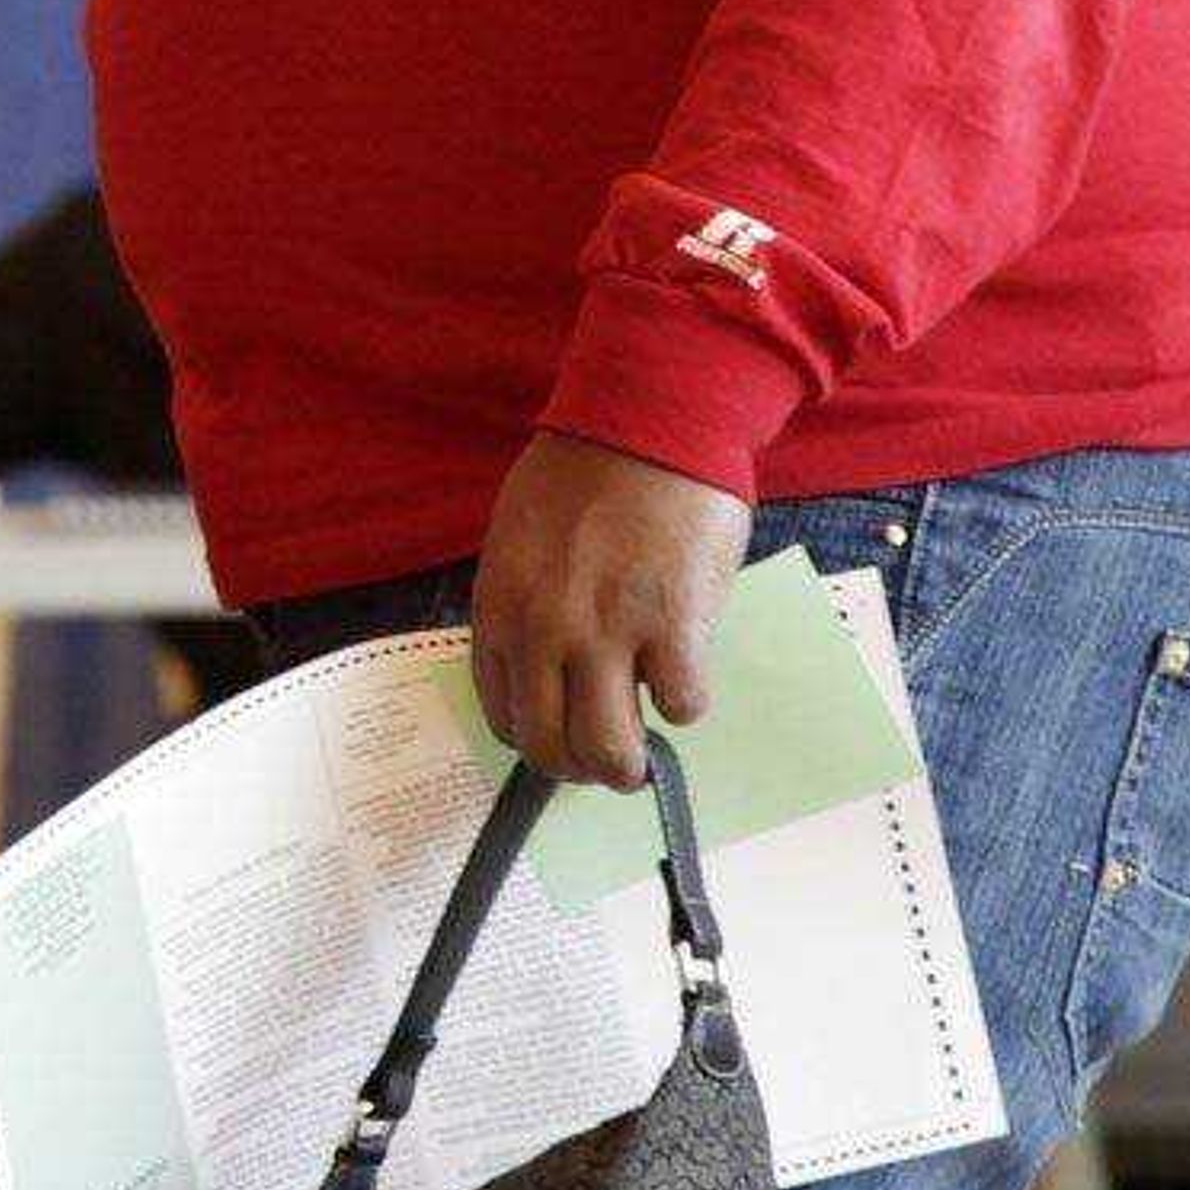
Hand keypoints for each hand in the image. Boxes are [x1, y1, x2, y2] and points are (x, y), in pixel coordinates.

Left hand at [470, 432, 752, 789]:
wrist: (646, 420)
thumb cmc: (585, 473)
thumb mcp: (520, 543)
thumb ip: (527, 607)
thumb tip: (551, 667)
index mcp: (501, 609)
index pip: (503, 715)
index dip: (538, 739)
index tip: (565, 736)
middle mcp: (542, 632)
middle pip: (549, 750)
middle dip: (583, 769)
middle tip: (612, 760)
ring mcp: (605, 634)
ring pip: (608, 750)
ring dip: (632, 762)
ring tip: (651, 745)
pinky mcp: (671, 627)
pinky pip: (680, 705)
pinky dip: (688, 701)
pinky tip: (688, 670)